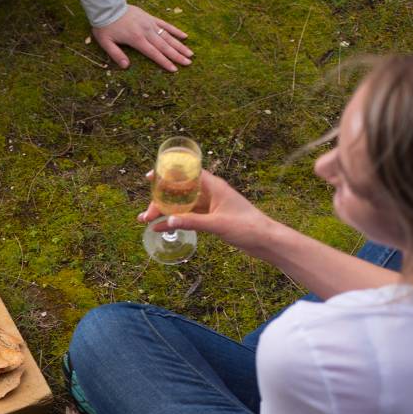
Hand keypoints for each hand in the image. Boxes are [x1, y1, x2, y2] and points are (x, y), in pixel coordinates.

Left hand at [93, 5, 191, 71]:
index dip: (164, 62)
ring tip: (190, 53)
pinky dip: (175, 30)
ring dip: (179, 45)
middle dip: (177, 55)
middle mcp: (146, 31)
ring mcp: (150, 24)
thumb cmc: (105, 27)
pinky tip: (185, 36)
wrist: (108, 7)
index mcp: (137, 39)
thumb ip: (116, 55)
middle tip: (188, 63)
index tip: (175, 69)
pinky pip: (165, 24)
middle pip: (164, 46)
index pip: (154, 53)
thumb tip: (126, 67)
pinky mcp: (151, 18)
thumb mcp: (106, 43)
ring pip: (168, 36)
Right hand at [139, 170, 279, 254]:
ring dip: (164, 212)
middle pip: (179, 191)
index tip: (150, 177)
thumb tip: (166, 221)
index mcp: (214, 186)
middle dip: (160, 201)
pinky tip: (160, 227)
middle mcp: (210, 193)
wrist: (265, 240)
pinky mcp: (210, 217)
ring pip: (181, 205)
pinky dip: (174, 220)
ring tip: (146, 222)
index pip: (186, 173)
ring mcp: (209, 205)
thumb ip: (192, 222)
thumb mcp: (217, 224)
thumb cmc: (247, 227)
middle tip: (146, 214)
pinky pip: (187, 216)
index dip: (166, 173)